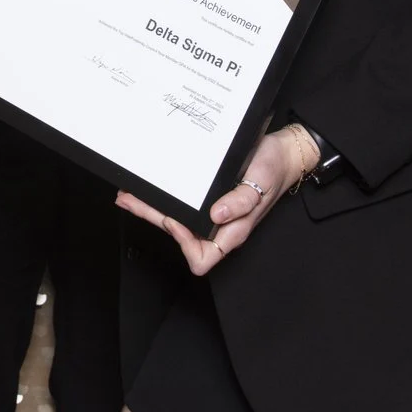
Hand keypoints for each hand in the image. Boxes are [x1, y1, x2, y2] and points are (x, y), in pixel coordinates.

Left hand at [122, 124, 317, 276]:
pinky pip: (181, 205)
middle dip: (152, 219)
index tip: (175, 220)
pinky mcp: (207, 199)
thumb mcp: (261, 184)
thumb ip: (242, 202)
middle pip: (179, 236)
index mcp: (232, 230)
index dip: (184, 244)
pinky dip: (163, 198)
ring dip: (151, 209)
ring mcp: (211, 213)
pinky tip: (151, 188)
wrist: (281, 154)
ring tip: (129, 195)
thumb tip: (217, 216)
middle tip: (129, 200)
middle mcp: (219, 226)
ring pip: (175, 221)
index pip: (202, 257)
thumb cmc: (273, 171)